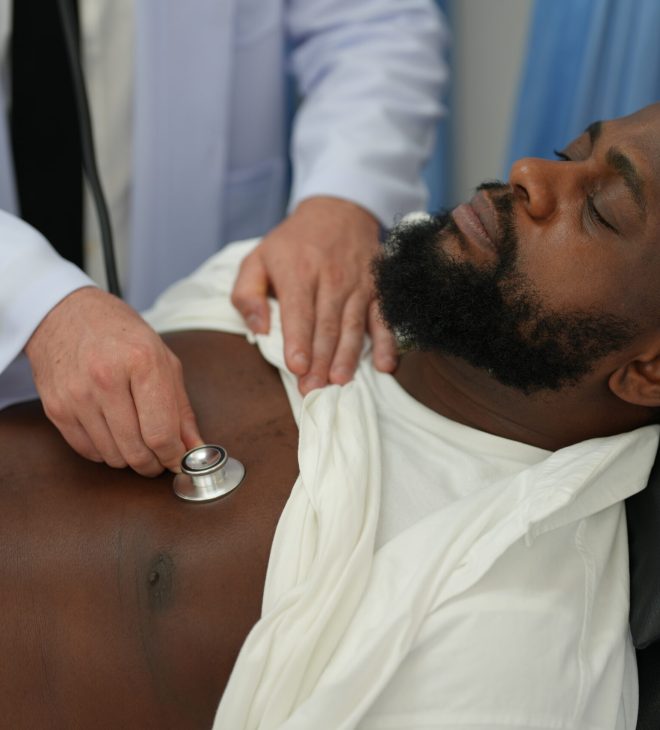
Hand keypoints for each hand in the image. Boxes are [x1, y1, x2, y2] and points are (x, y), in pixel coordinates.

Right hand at [25, 287, 202, 475]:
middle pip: (136, 451)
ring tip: (138, 441)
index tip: (180, 461)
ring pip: (112, 456)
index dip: (174, 456)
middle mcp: (106, 379)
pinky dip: (106, 451)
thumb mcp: (163, 359)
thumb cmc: (120, 333)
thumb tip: (194, 447)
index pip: (161, 432)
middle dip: (154, 464)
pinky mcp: (56, 408)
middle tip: (161, 459)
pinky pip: (88, 451)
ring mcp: (77, 395)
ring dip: (130, 459)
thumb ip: (181, 408)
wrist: (64, 314)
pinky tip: (113, 434)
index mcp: (141, 362)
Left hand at [231, 196, 397, 393]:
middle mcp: (331, 277)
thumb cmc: (292, 244)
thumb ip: (247, 294)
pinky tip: (384, 365)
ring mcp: (358, 283)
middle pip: (326, 325)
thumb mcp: (257, 258)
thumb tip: (258, 329)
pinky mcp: (378, 288)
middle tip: (313, 389)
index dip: (299, 342)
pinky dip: (387, 342)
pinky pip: (384, 317)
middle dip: (320, 360)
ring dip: (348, 357)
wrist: (338, 210)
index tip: (297, 368)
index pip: (299, 312)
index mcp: (298, 270)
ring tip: (340, 382)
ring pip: (353, 326)